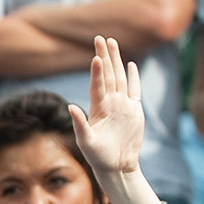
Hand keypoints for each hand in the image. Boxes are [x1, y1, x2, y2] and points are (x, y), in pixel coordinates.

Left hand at [69, 36, 144, 177]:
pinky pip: (134, 90)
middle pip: (107, 75)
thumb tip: (70, 107)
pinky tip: (130, 65)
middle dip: (105, 56)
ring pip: (120, 78)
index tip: (96, 56)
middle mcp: (109, 103)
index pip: (97, 85)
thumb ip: (80, 124)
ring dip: (117, 61)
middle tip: (100, 38)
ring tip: (112, 43)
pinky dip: (133, 77)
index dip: (97, 72)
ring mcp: (122, 105)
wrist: (116, 166)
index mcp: (97, 109)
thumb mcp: (86, 141)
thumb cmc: (98, 156)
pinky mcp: (134, 111)